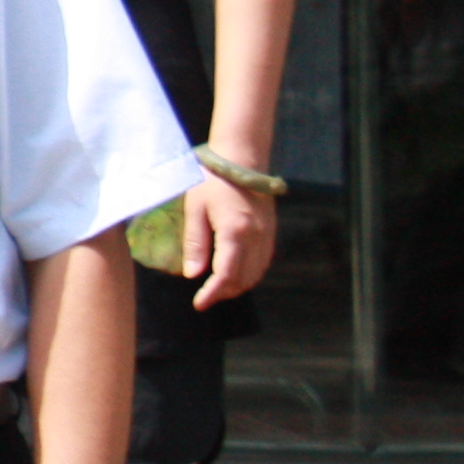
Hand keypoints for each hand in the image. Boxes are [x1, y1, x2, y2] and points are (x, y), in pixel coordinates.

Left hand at [177, 169, 276, 310]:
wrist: (242, 159)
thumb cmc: (211, 181)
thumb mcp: (194, 209)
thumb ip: (195, 243)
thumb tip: (193, 274)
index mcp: (235, 233)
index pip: (226, 275)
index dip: (212, 293)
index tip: (199, 304)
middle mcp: (256, 238)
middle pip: (244, 279)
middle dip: (224, 292)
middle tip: (205, 297)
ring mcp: (266, 235)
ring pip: (257, 273)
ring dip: (238, 285)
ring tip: (217, 289)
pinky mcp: (270, 231)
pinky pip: (263, 261)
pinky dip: (250, 273)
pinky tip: (235, 273)